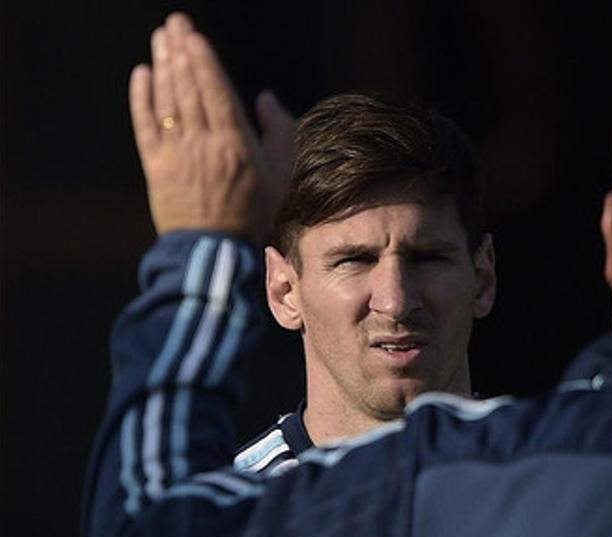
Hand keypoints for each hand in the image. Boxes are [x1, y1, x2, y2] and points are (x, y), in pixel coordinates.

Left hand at [129, 13, 293, 241]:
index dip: (203, 63)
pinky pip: (146, 126)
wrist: (216, 251)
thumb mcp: (283, 175)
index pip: (216, 93)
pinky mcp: (156, 167)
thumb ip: (279, 133)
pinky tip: (142, 76)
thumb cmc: (257, 213)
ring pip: (167, 102)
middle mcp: (204, 144)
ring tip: (161, 39)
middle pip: (188, 89)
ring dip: (162, 66)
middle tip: (175, 24)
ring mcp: (177, 154)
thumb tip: (265, 98)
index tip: (194, 37)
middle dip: (180, 53)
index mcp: (236, 144)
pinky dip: (142, 99)